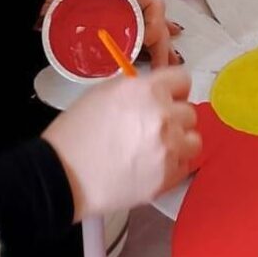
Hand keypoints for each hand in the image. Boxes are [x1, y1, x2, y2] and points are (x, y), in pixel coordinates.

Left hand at [42, 0, 178, 67]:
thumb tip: (43, 24)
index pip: (151, 2)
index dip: (155, 24)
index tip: (149, 42)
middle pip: (155, 15)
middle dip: (162, 43)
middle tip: (161, 68)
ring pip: (149, 15)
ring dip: (158, 38)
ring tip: (162, 63)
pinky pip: (136, 11)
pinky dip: (145, 27)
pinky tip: (148, 43)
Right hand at [44, 67, 199, 219]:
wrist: (63, 174)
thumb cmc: (77, 133)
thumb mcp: (104, 93)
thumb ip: (137, 89)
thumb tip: (157, 93)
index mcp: (146, 90)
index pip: (183, 79)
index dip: (173, 89)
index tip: (168, 98)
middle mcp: (162, 116)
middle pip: (189, 112)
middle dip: (174, 118)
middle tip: (153, 128)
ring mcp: (167, 148)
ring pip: (193, 140)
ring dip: (179, 142)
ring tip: (156, 148)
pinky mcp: (167, 177)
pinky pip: (185, 165)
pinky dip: (172, 165)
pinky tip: (151, 165)